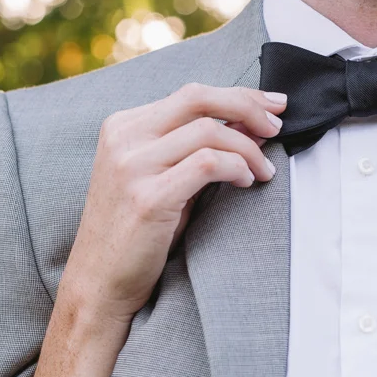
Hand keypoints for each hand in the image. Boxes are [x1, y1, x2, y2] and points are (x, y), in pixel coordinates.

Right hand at [60, 83, 285, 324]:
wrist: (99, 282)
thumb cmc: (136, 233)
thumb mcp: (164, 178)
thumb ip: (198, 148)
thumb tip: (249, 123)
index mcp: (124, 127)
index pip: (191, 95)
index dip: (238, 96)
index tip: (271, 106)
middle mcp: (124, 138)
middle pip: (198, 99)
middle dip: (247, 106)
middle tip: (277, 126)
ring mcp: (132, 166)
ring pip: (208, 131)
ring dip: (248, 149)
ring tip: (263, 171)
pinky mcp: (147, 197)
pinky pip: (207, 164)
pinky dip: (236, 168)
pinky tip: (245, 182)